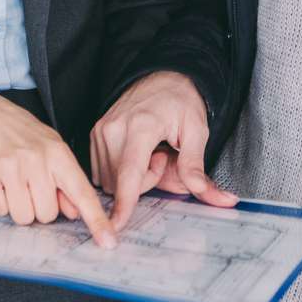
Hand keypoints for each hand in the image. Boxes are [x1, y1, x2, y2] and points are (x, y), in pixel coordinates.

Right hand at [0, 90, 116, 247]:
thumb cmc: (25, 137)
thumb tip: (76, 212)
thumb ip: (67, 182)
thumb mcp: (54, 151)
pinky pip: (0, 210)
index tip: (108, 241)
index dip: (96, 219)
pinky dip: (0, 202)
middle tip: (32, 185)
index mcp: (58, 154)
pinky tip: (0, 181)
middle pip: (47, 214)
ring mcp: (9, 166)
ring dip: (20, 207)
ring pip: (23, 216)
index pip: (82, 193)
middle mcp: (36, 159)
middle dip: (40, 207)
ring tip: (16, 183)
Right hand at [90, 71, 237, 230]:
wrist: (163, 77)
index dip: (125, 203)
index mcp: (141, 126)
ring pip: (110, 179)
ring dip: (132, 176)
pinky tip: (136, 152)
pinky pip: (103, 170)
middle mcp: (115, 128)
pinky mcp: (95, 134)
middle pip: (122, 182)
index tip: (116, 225)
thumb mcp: (197, 131)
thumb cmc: (181, 101)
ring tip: (150, 151)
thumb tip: (206, 193)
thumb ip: (196, 165)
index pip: (130, 173)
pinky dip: (121, 170)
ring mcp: (101, 130)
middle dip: (145, 181)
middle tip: (162, 157)